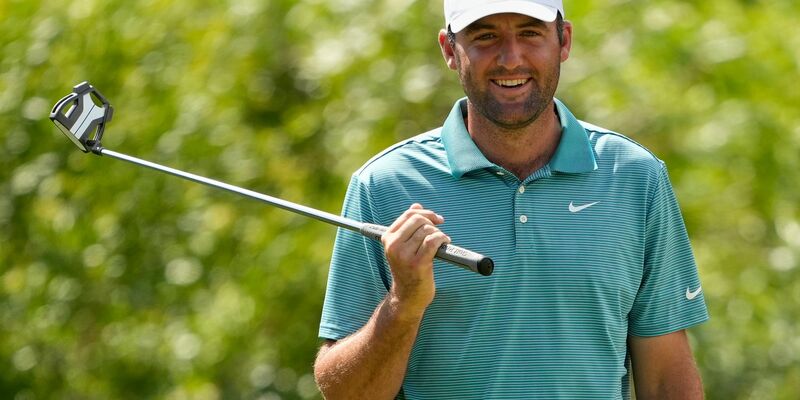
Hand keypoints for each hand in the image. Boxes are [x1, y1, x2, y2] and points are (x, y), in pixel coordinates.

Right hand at [381, 203, 450, 317]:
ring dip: (439, 234)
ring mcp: (405, 255)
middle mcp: (393, 245)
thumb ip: (408, 225)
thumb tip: (416, 205)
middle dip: (433, 222)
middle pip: (419, 220)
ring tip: (441, 241)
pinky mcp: (418, 263)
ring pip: (428, 231)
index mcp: (388, 238)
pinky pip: (433, 241)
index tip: (436, 219)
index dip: (425, 213)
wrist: (407, 296)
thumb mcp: (403, 246)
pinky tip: (445, 243)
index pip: (408, 215)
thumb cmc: (408, 269)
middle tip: (439, 231)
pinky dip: (442, 239)